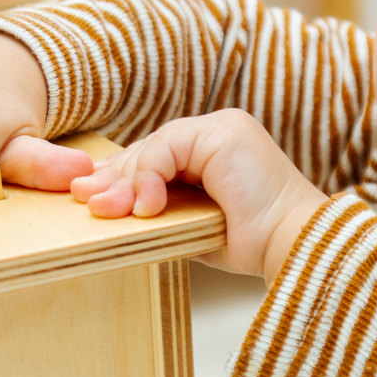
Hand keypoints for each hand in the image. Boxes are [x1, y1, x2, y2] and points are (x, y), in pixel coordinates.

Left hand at [69, 109, 328, 283]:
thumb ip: (161, 209)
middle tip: (86, 201)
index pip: (155, 156)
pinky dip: (148, 178)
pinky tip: (145, 207)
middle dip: (114, 178)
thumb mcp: (190, 223)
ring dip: (125, 182)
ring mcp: (222, 129)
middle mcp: (218, 132)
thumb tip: (117, 209)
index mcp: (214, 150)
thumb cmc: (251, 244)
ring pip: (154, 148)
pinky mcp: (222, 134)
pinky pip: (166, 149)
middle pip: (149, 149)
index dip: (122, 176)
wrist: (291, 248)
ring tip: (107, 210)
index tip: (91, 196)